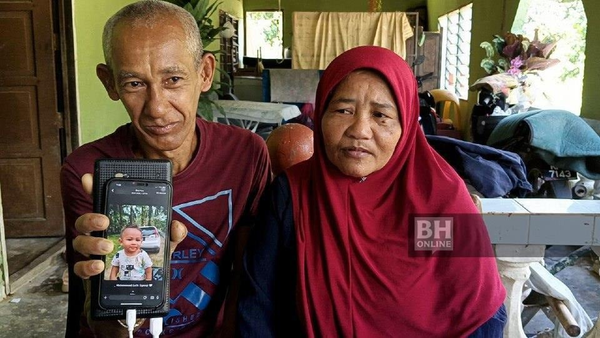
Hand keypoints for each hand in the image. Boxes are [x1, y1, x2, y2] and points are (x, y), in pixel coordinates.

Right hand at [73, 173, 187, 278]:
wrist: (141, 288)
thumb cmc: (149, 259)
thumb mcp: (165, 244)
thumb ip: (173, 234)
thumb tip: (176, 226)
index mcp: (116, 223)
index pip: (101, 202)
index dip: (92, 189)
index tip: (89, 179)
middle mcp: (100, 235)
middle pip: (83, 221)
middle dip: (90, 218)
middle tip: (104, 222)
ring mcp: (93, 253)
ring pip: (79, 242)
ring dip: (91, 243)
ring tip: (107, 247)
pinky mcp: (90, 271)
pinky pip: (80, 267)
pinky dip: (87, 266)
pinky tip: (99, 265)